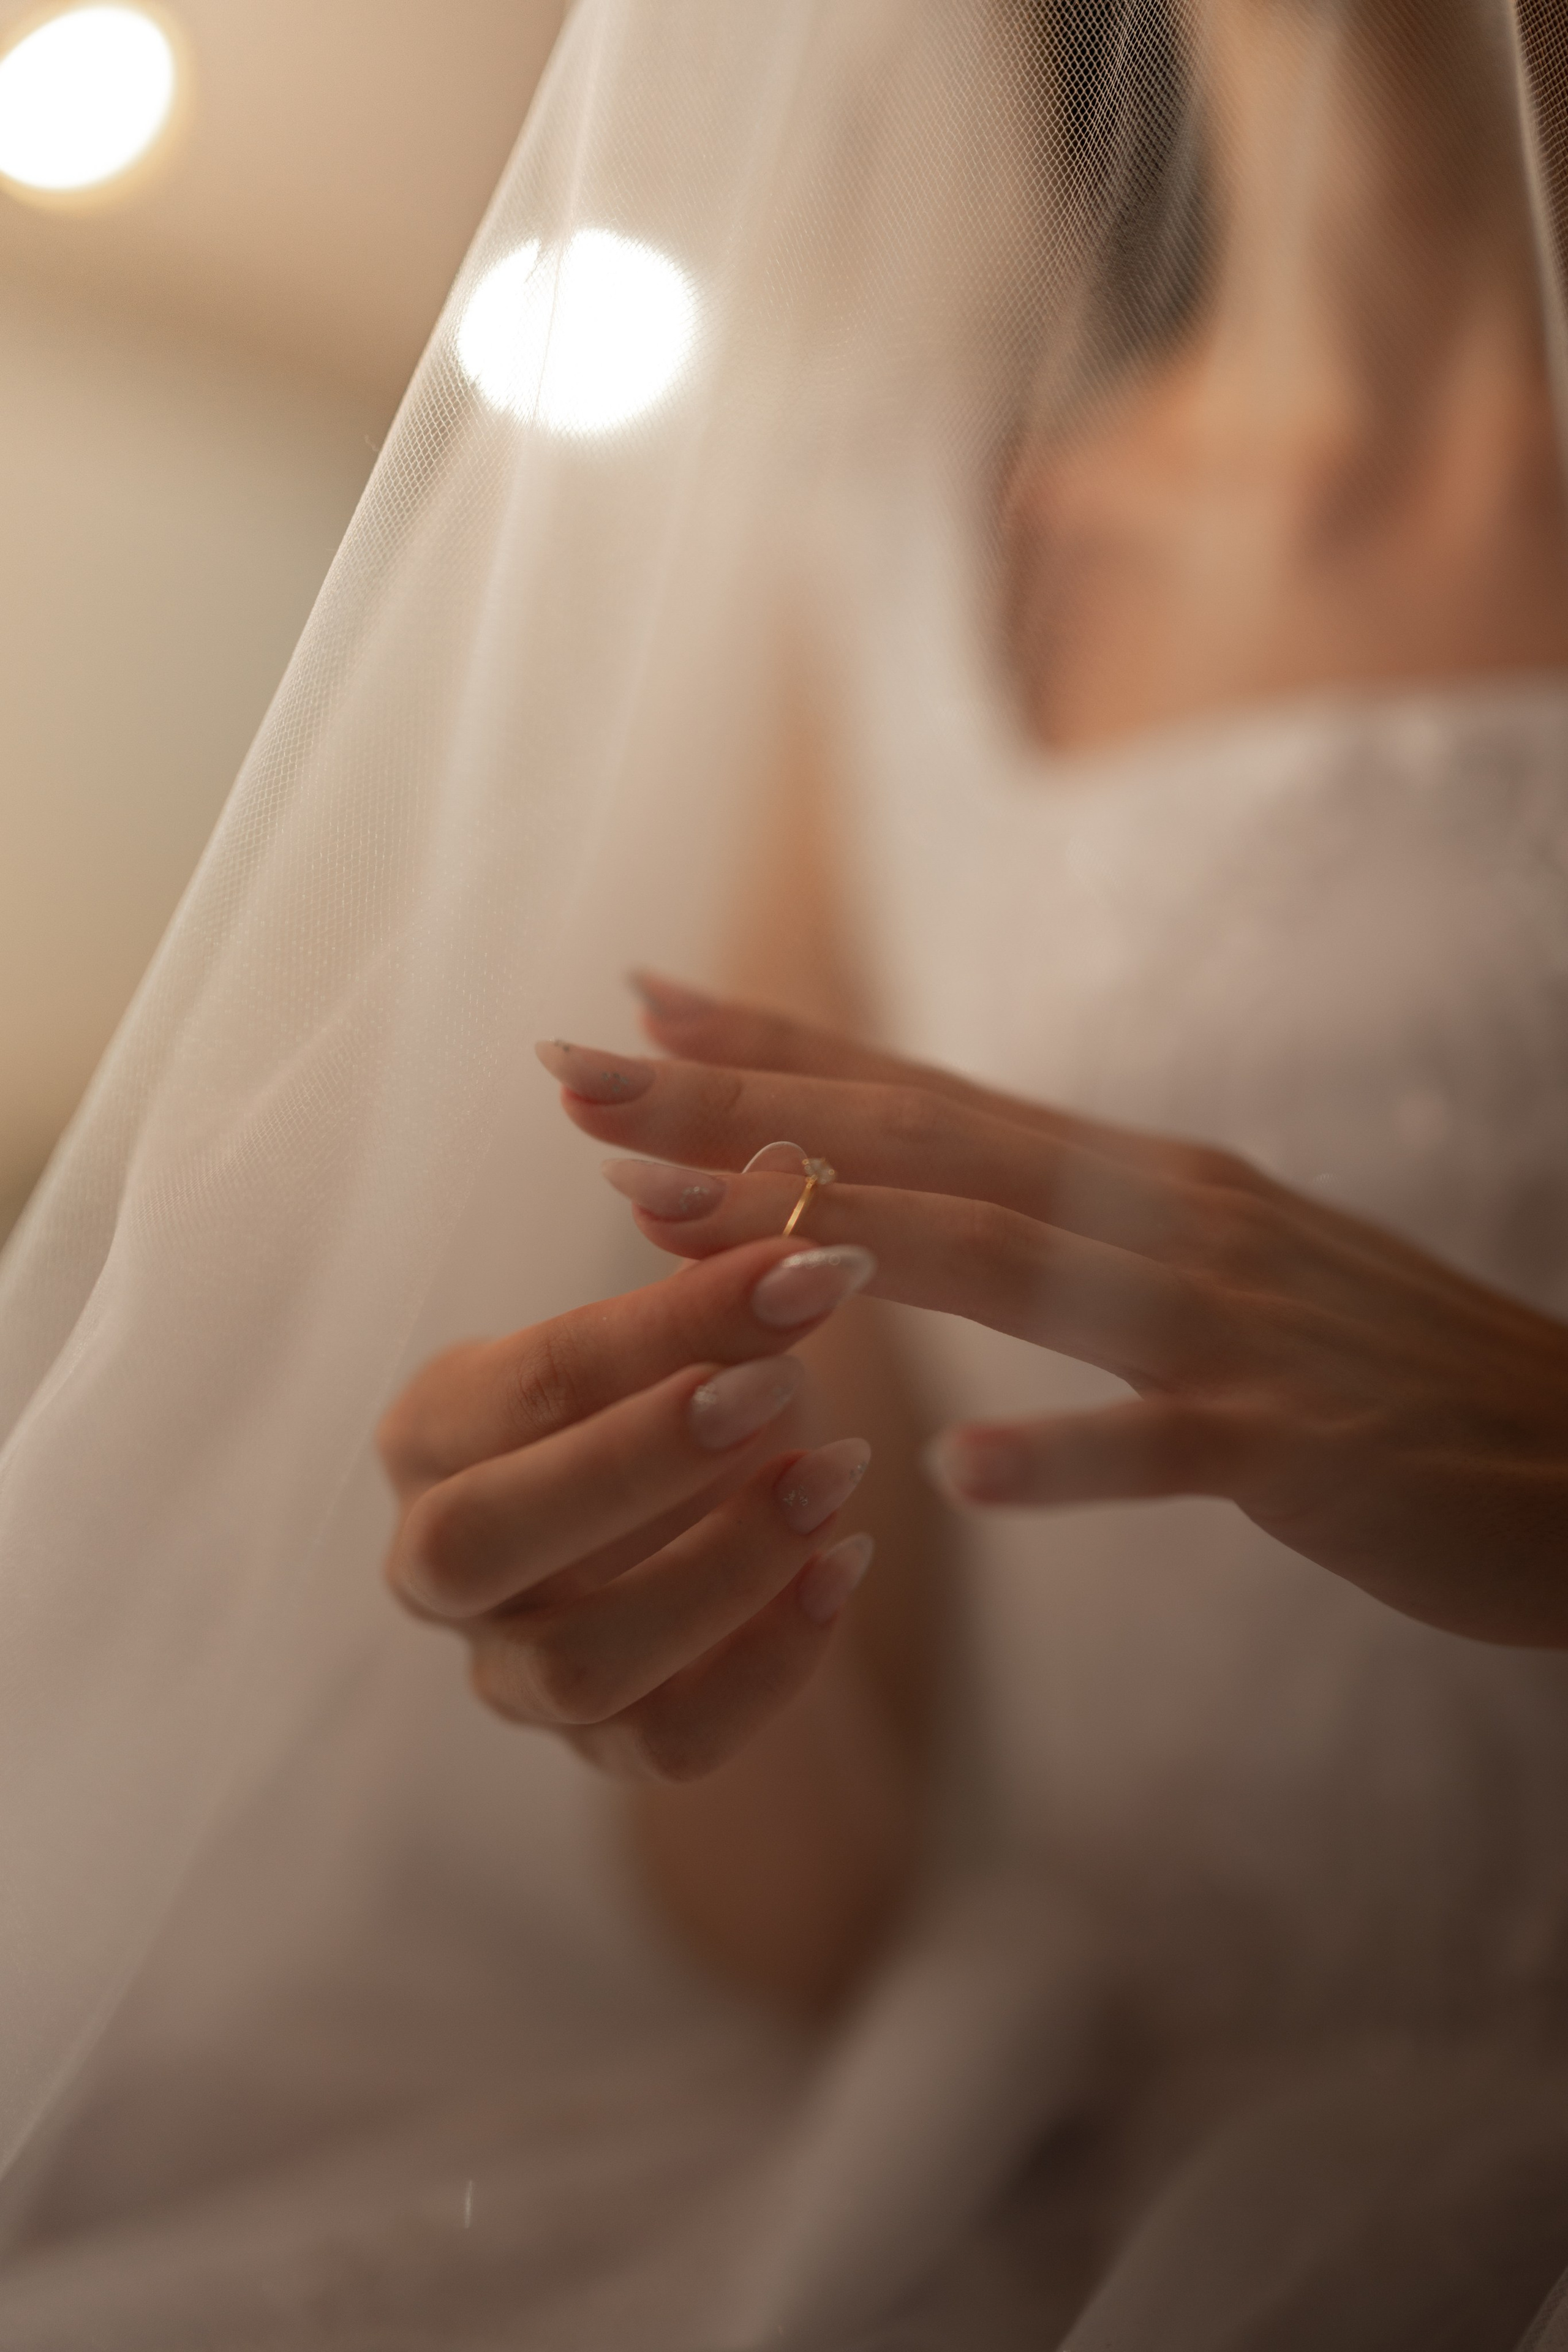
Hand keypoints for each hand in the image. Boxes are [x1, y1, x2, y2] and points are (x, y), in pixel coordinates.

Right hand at [377, 1236, 876, 1777]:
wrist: (690, 1561)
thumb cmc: (668, 1406)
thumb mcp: (684, 1332)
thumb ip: (722, 1254)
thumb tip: (789, 1160)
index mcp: (433, 1432)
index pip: (528, 1382)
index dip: (668, 1327)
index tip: (803, 1268)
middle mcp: (438, 1563)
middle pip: (489, 1536)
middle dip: (641, 1460)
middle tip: (784, 1387)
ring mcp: (507, 1674)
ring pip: (578, 1664)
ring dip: (719, 1569)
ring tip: (839, 1478)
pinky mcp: (595, 1753)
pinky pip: (669, 1745)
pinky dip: (766, 1662)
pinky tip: (847, 1567)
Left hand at [536, 982, 1567, 1647]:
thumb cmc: (1376, 1375)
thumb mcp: (1200, 1277)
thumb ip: (1060, 1242)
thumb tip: (906, 1216)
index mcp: (1136, 1183)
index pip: (923, 1096)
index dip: (773, 1052)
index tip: (634, 1011)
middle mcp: (1164, 1217)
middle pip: (921, 1149)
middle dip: (737, 1109)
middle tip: (574, 1076)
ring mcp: (1229, 1322)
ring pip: (1008, 1263)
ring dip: (833, 1238)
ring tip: (675, 1222)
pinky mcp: (1295, 1440)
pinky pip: (1167, 1443)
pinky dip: (1069, 1452)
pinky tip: (961, 1471)